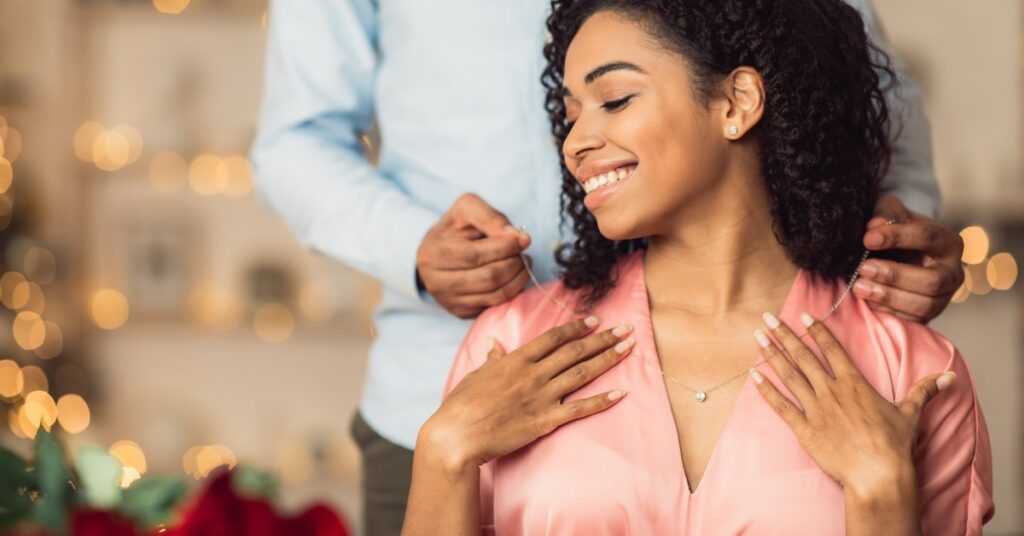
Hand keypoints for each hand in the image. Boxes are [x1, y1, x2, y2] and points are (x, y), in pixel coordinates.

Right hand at [416, 193, 531, 317]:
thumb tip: (515, 236)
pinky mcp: (461, 312)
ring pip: (495, 295)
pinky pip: (495, 306)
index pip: (475, 255)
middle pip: (488, 277)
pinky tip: (513, 276)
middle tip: (523, 252)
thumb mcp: (466, 209)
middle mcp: (437, 282)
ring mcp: (448, 301)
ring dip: (518, 278)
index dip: (504, 247)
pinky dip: (512, 291)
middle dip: (514, 263)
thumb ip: (489, 217)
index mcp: (434, 254)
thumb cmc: (454, 229)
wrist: (436, 254)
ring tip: (522, 262)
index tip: (522, 239)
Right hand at [418, 317, 633, 473]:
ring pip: (582, 373)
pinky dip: (602, 400)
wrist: (457, 436)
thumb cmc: (461, 406)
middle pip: (575, 351)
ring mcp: (541, 397)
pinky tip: (621, 393)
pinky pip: (579, 409)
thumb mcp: (476, 375)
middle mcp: (532, 374)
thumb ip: (492, 360)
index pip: (553, 338)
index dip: (577, 327)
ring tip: (629, 349)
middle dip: (603, 339)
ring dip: (608, 359)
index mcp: (516, 360)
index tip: (596, 320)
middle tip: (627, 329)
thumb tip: (494, 343)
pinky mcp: (544, 421)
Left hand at [750, 312, 954, 504]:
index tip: (801, 315)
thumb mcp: (911, 413)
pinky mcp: (804, 429)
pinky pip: (780, 405)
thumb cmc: (894, 446)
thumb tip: (948, 376)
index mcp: (855, 384)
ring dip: (772, 354)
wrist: (877, 475)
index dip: (817, 330)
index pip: (832, 349)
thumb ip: (924, 390)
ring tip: (757, 337)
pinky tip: (753, 375)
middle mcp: (832, 391)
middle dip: (784, 334)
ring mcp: (815, 409)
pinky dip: (765, 389)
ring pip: (789, 375)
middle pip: (804, 356)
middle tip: (767, 317)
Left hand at [855, 195, 963, 322]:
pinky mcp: (929, 314)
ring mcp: (943, 297)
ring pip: (924, 305)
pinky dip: (888, 311)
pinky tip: (866, 300)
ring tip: (859, 286)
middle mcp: (953, 272)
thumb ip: (885, 213)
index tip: (867, 238)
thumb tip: (875, 226)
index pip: (927, 238)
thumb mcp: (892, 213)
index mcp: (948, 242)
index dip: (897, 237)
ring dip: (888, 297)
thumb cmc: (898, 230)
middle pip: (932, 280)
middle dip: (894, 276)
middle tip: (863, 268)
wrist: (903, 253)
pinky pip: (912, 319)